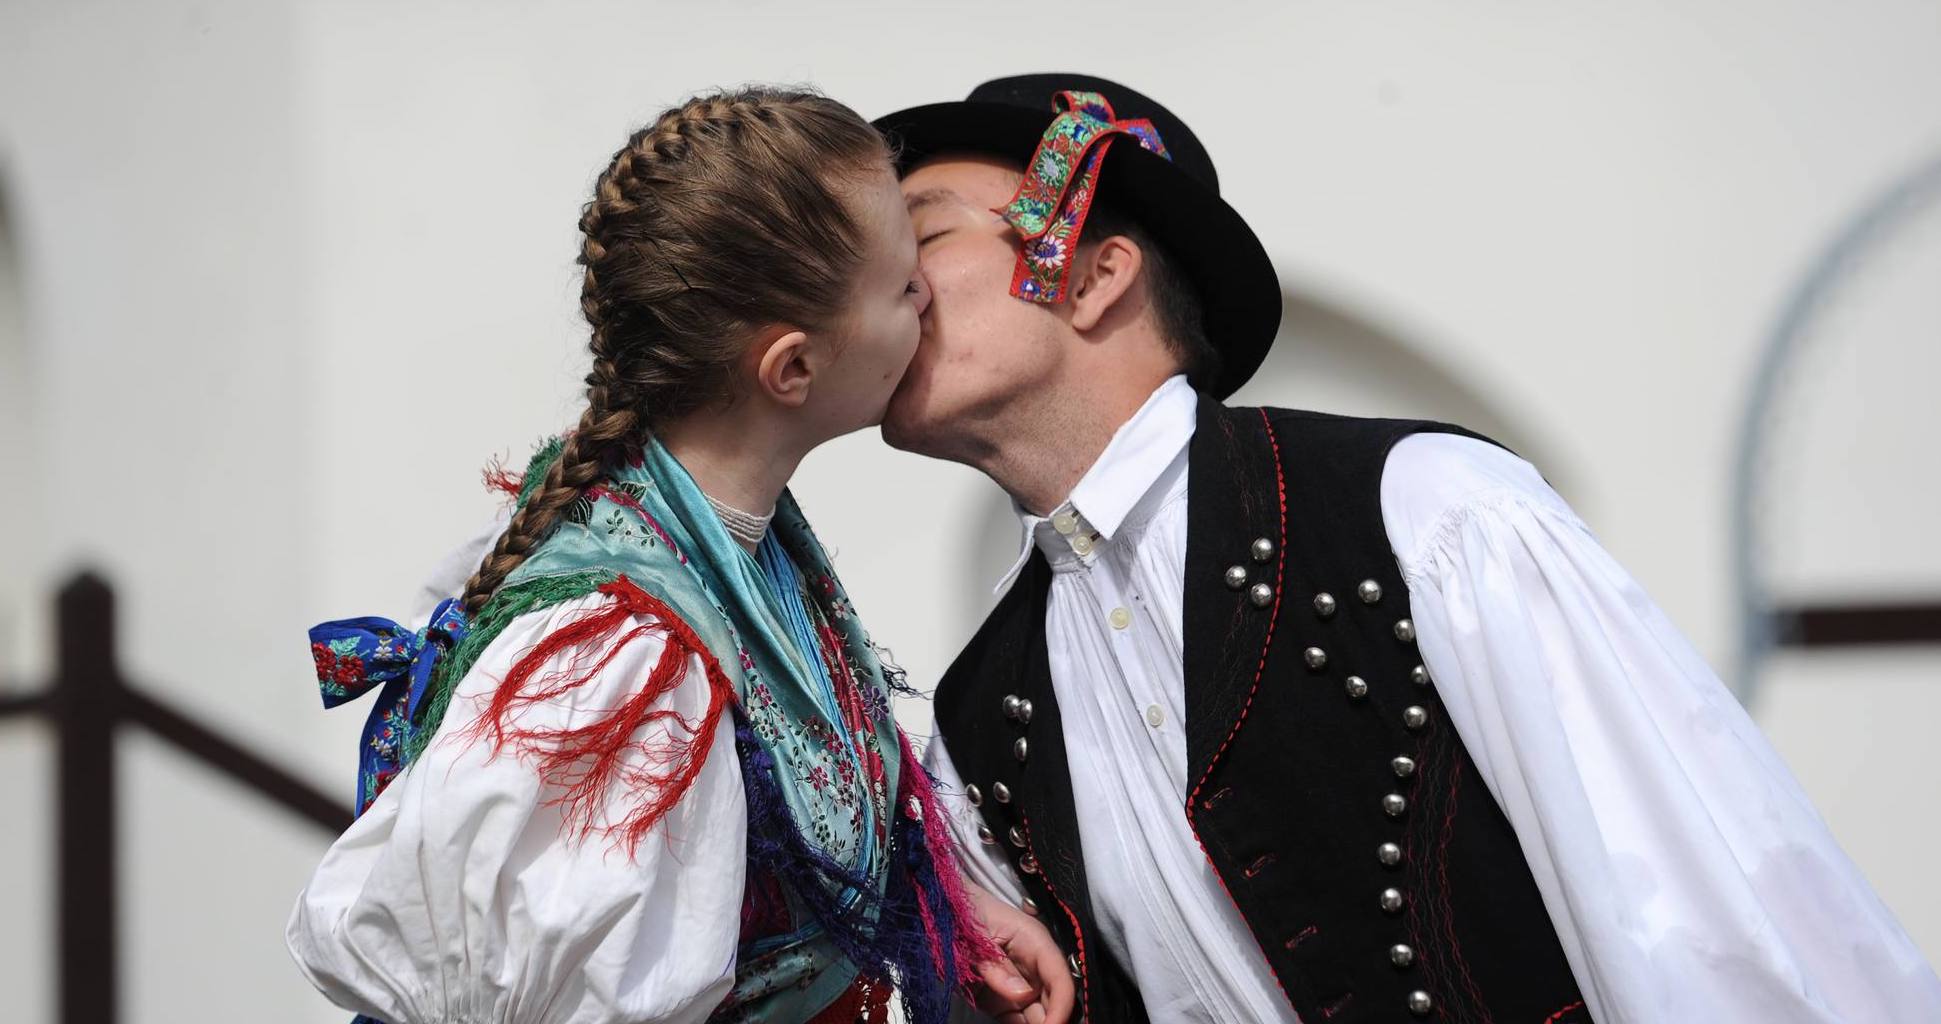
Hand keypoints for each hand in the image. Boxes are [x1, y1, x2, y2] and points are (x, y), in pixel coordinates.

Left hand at [966, 879, 1075, 1023]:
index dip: (1062, 1006)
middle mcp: (1034, 966)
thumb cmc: (960, 915)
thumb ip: (995, 968)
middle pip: (1056, 1000)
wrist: (940, 911)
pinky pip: (1019, 1020)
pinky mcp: (1003, 999)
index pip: (1059, 977)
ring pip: (1041, 1013)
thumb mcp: (973, 938)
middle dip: (1054, 1020)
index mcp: (1034, 942)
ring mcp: (1020, 984)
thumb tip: (1023, 995)